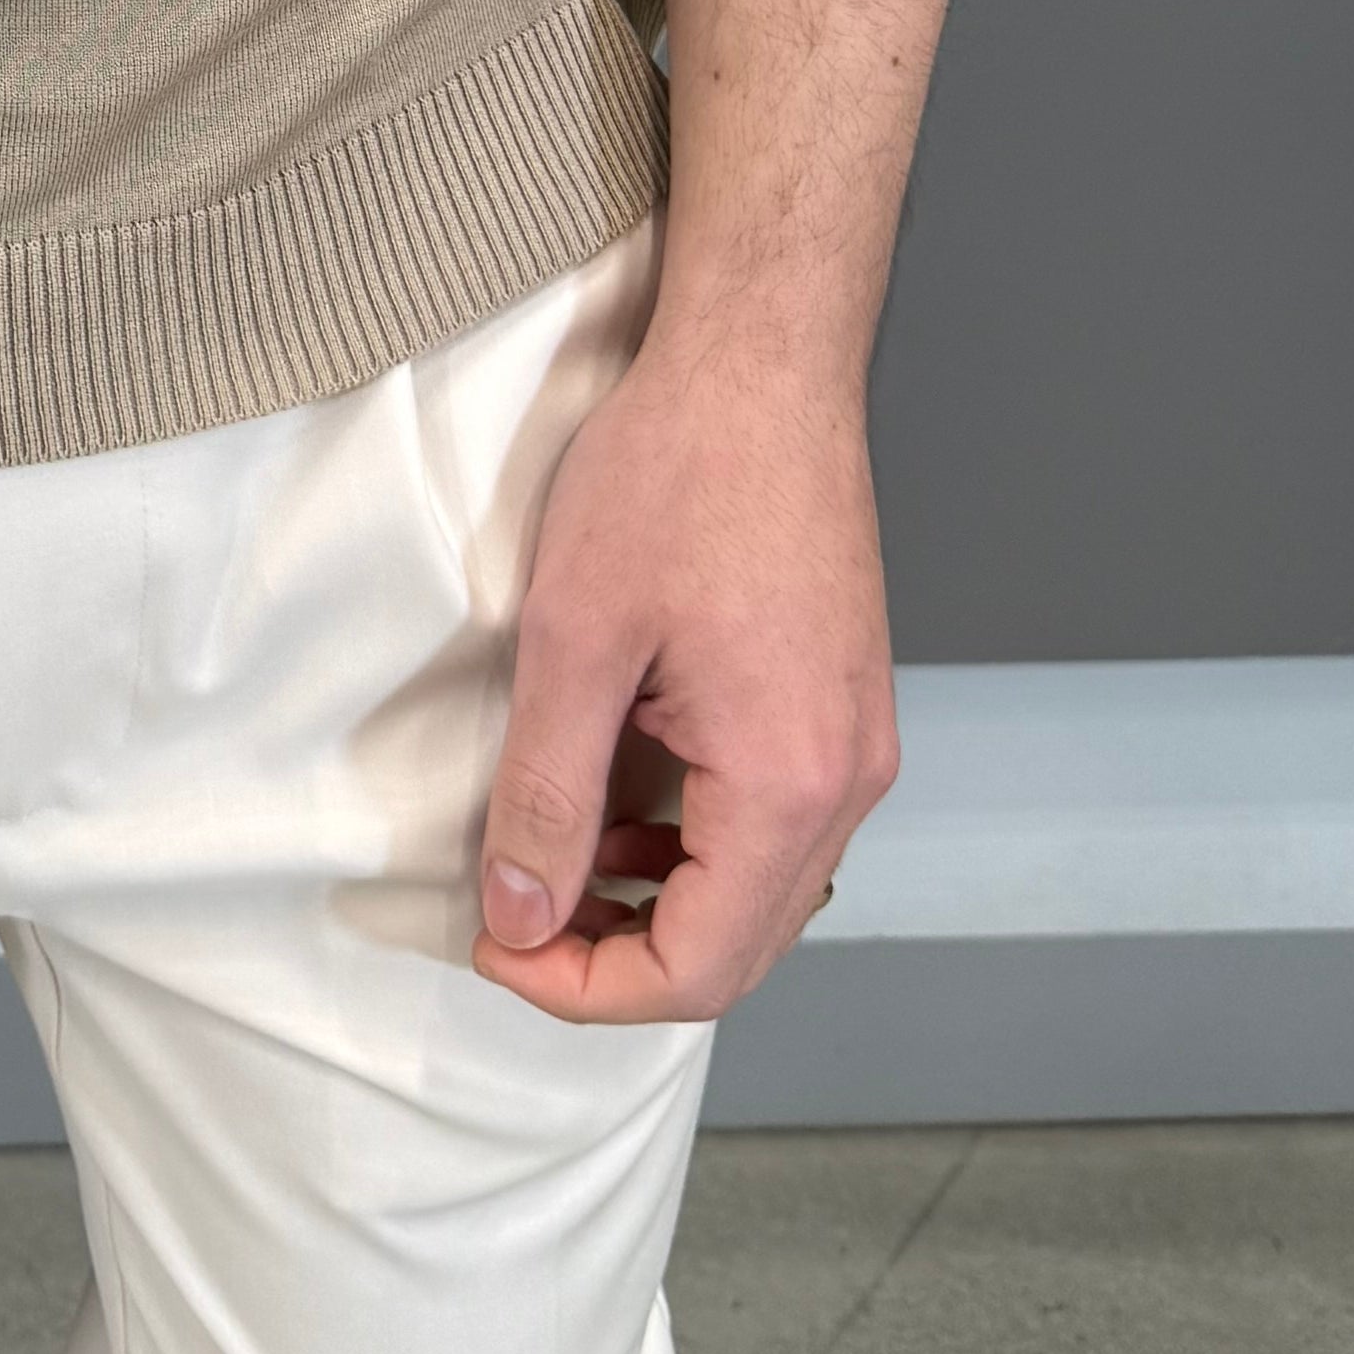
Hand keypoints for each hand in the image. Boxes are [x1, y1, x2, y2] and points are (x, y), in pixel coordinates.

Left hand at [469, 318, 898, 1022]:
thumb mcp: (572, 643)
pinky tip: (626, 812)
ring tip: (558, 870)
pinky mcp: (843, 708)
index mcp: (787, 783)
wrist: (762, 364)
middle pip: (740, 952)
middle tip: (515, 923)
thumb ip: (544, 797)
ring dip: (661, 910)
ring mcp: (856, 745)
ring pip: (764, 897)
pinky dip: (700, 851)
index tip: (498, 946)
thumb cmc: (676, 475)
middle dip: (620, 963)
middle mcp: (846, 781)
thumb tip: (520, 916)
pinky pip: (778, 830)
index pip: (699, 970)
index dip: (586, 988)